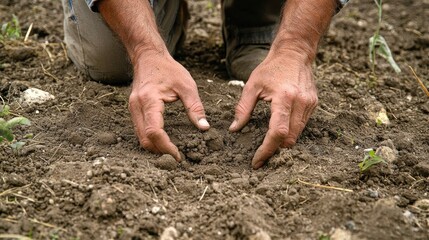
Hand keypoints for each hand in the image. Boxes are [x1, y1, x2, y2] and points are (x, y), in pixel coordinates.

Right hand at [129, 52, 209, 160]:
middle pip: (144, 139)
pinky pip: (140, 131)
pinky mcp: (134, 111)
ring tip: (172, 151)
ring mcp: (132, 109)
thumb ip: (195, 107)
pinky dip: (151, 140)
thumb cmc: (168, 69)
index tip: (178, 155)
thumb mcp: (186, 85)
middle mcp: (137, 107)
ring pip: (140, 137)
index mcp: (149, 100)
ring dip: (154, 147)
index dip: (166, 147)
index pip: (154, 131)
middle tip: (177, 157)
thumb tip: (204, 127)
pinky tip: (164, 141)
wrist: (148, 57)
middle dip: (160, 151)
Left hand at [229, 51, 317, 168]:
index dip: (267, 150)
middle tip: (261, 155)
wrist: (294, 53)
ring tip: (269, 143)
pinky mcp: (313, 104)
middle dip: (275, 150)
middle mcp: (300, 103)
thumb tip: (234, 129)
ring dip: (283, 142)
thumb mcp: (252, 86)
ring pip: (297, 135)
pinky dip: (291, 131)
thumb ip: (243, 109)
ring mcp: (309, 104)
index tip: (256, 161)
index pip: (277, 132)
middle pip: (289, 139)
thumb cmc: (271, 68)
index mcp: (284, 98)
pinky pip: (302, 125)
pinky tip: (281, 127)